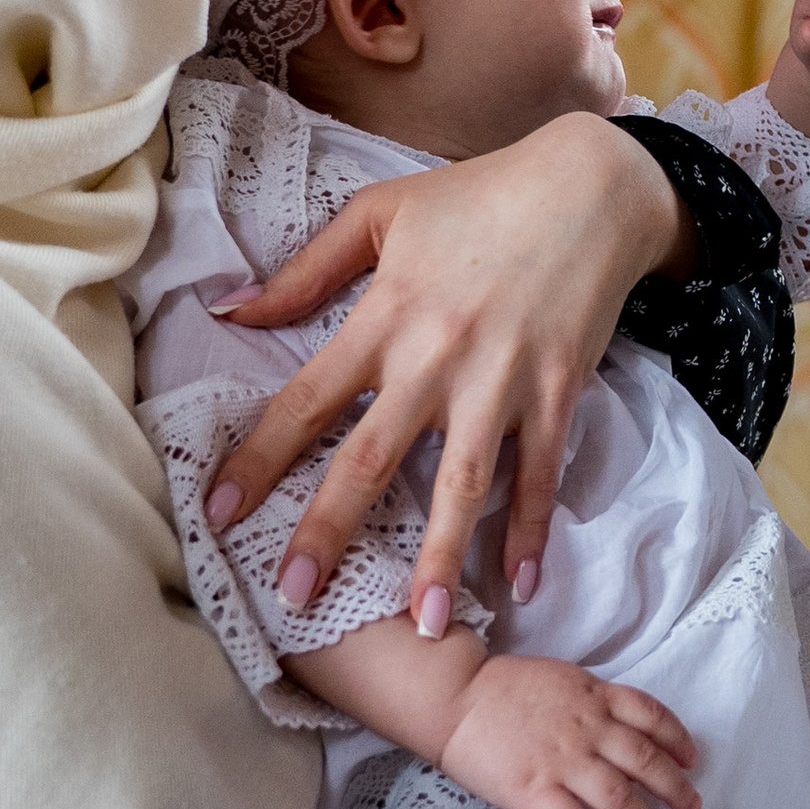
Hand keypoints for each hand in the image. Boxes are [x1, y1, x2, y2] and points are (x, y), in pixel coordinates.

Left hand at [204, 113, 688, 618]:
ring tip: (419, 624)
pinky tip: (518, 582)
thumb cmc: (477, 196)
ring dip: (439, 555)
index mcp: (386, 314)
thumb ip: (306, 270)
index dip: (260, 458)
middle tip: (294, 599)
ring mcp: (504, 378)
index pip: (307, 399)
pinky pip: (541, 471)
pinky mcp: (559, 390)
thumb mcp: (381, 213)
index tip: (218, 514)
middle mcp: (439, 355)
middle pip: (373, 457)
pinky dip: (531, 527)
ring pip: (462, 482)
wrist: (591, 185)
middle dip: (330, 532)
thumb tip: (230, 310)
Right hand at [439, 655, 700, 808]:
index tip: (691, 760)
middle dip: (675, 789)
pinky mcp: (534, 790)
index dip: (677, 740)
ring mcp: (563, 760)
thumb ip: (591, 702)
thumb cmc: (501, 687)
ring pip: (619, 796)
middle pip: (646, 761)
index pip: (652, 716)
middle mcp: (588, 728)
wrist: (454, 696)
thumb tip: (615, 729)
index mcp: (595, 696)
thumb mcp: (560, 679)